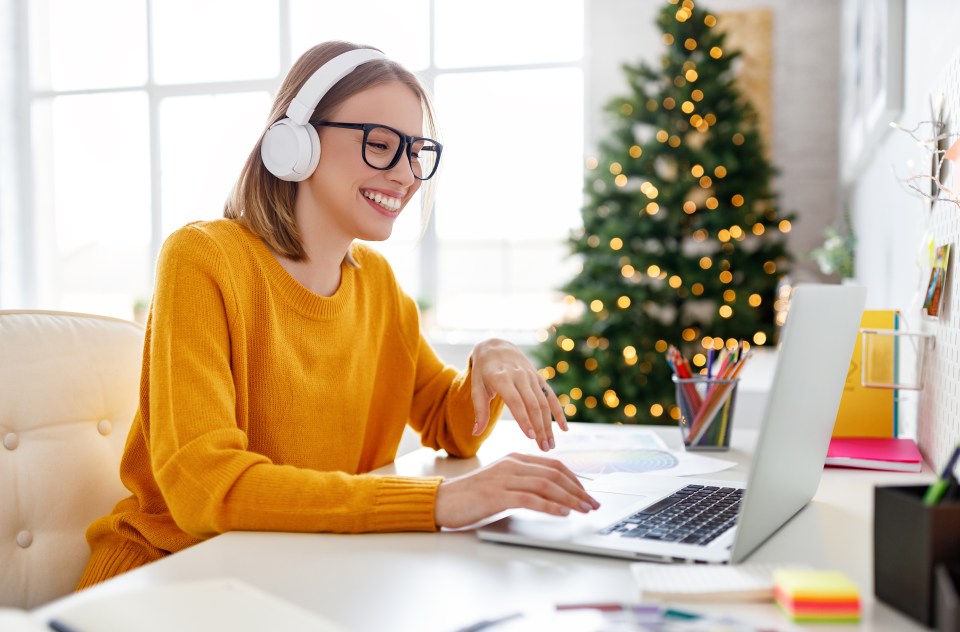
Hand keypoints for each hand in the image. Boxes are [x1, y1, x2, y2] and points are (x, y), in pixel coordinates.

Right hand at [434, 453, 599, 528]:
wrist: (442, 500)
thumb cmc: (471, 495)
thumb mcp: (501, 483)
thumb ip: (523, 483)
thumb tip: (551, 496)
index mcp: (514, 459)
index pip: (553, 465)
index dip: (575, 479)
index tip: (587, 493)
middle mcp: (512, 465)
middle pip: (554, 474)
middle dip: (578, 490)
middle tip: (592, 504)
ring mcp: (504, 479)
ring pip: (546, 485)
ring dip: (570, 499)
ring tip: (583, 509)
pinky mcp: (497, 495)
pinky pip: (530, 499)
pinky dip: (550, 506)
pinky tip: (562, 513)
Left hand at [470, 338, 567, 451]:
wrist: (496, 346)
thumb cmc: (483, 371)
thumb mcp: (476, 387)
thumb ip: (479, 410)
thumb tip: (476, 433)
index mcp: (501, 378)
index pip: (515, 401)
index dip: (524, 419)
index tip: (530, 437)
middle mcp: (519, 376)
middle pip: (533, 404)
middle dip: (540, 427)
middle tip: (544, 448)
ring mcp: (531, 376)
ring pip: (544, 403)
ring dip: (549, 425)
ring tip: (550, 444)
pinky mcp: (539, 378)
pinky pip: (551, 396)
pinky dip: (558, 412)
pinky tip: (564, 428)